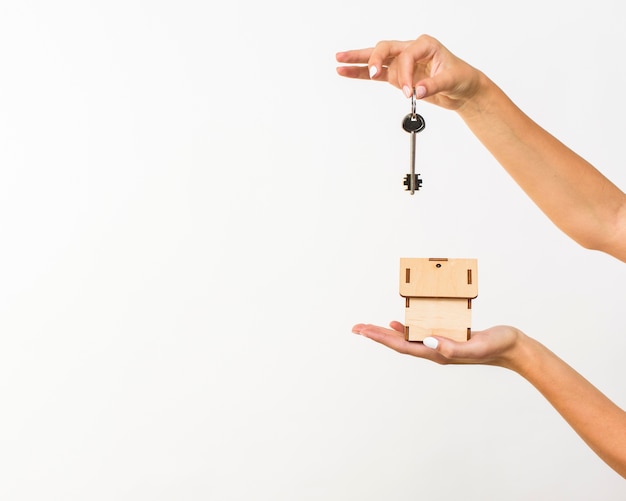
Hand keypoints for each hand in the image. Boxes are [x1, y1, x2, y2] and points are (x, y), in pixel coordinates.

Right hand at [336, 34, 482, 110]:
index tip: (410, 92)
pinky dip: (361, 73)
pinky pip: (376, 73)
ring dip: (358, 61)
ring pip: (376, 58)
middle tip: (374, 73)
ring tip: (340, 62)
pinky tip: (345, 71)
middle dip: (376, 60)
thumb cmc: (460, 78)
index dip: (406, 74)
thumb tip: (418, 90)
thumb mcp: (452, 80)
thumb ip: (434, 85)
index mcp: (425, 45)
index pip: (406, 55)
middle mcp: (410, 50)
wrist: (462, 89)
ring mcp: (401, 62)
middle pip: (385, 48)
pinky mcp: (397, 76)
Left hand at [352, 321, 521, 367]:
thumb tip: (428, 340)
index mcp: (437, 353)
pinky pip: (419, 334)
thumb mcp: (476, 345)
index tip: (362, 331)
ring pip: (406, 338)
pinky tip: (398, 323)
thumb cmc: (497, 346)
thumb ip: (454, 346)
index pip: (401, 345)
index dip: (380, 337)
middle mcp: (434, 350)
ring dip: (387, 332)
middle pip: (398, 343)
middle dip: (376, 335)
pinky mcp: (447, 337)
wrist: (513, 349)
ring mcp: (439, 345)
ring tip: (369, 327)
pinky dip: (405, 328)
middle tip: (356, 327)